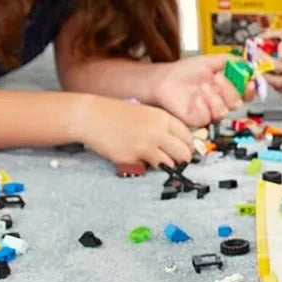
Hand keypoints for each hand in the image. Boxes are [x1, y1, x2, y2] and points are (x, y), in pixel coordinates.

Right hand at [75, 95, 194, 168]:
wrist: (92, 117)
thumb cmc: (119, 115)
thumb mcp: (147, 114)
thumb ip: (163, 127)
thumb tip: (181, 144)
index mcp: (162, 118)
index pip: (188, 137)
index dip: (189, 146)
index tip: (186, 150)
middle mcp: (157, 132)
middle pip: (184, 153)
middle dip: (183, 160)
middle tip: (177, 162)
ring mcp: (145, 146)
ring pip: (169, 164)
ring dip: (166, 165)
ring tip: (157, 160)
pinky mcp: (132, 158)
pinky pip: (148, 168)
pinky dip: (147, 166)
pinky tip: (138, 158)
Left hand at [151, 55, 249, 125]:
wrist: (164, 80)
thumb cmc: (184, 72)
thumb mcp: (209, 60)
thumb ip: (230, 61)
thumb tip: (247, 63)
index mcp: (226, 87)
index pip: (246, 93)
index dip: (250, 89)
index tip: (250, 82)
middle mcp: (220, 101)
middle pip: (237, 102)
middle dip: (230, 90)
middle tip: (218, 77)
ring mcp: (210, 111)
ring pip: (224, 112)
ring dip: (214, 98)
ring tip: (202, 87)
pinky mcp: (198, 119)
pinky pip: (207, 117)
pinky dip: (201, 106)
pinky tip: (194, 98)